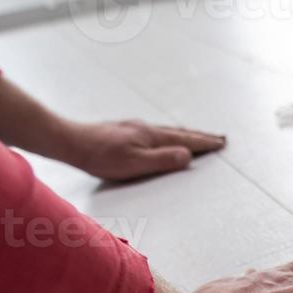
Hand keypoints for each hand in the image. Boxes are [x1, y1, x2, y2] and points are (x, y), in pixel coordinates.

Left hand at [0, 78, 225, 179]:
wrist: (70, 142)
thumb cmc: (100, 157)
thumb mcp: (135, 163)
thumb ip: (163, 159)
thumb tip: (188, 155)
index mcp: (151, 136)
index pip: (185, 140)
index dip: (204, 143)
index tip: (221, 143)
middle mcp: (145, 128)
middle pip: (179, 132)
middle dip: (200, 136)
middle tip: (219, 138)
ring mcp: (134, 128)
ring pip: (166, 131)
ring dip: (185, 135)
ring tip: (197, 138)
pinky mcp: (123, 131)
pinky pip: (154, 132)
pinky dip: (168, 135)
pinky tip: (162, 138)